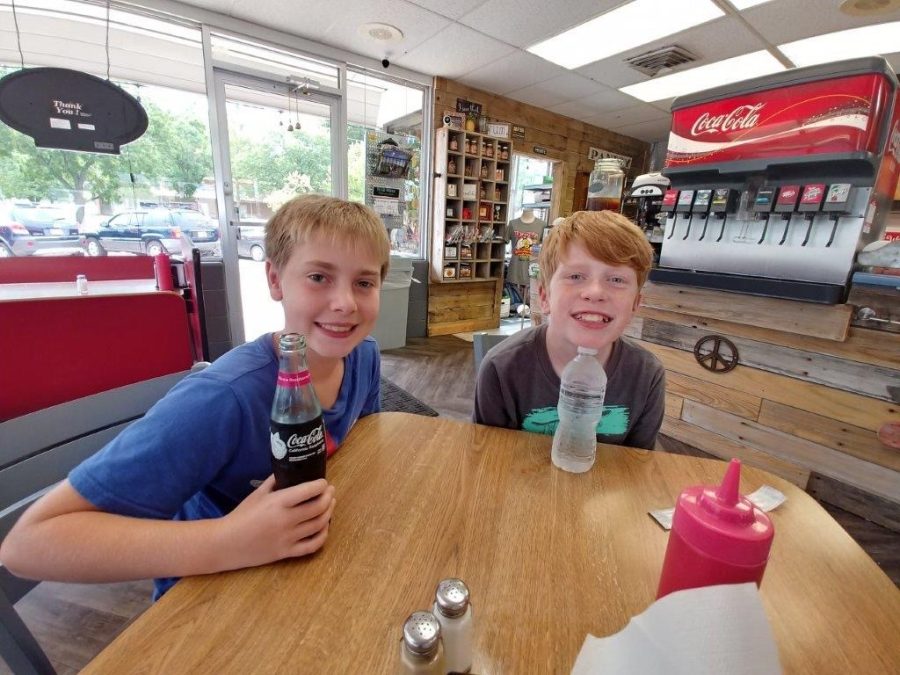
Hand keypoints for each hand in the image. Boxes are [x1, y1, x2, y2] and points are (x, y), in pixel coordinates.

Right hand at [218, 476, 335, 570]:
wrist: (226, 543)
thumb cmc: (242, 515)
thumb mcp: (257, 494)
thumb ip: (275, 482)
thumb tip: (290, 471)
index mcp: (278, 502)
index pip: (308, 491)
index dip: (321, 485)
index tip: (324, 482)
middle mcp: (286, 520)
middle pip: (318, 507)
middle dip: (328, 497)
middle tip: (330, 491)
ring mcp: (288, 538)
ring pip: (319, 525)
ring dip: (329, 513)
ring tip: (330, 505)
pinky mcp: (287, 552)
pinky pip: (313, 545)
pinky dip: (323, 535)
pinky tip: (324, 527)